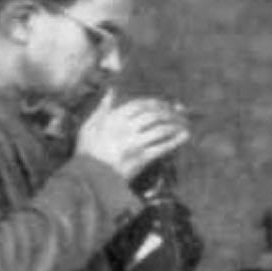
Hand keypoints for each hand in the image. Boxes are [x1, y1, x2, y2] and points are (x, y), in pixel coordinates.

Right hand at [74, 92, 188, 183]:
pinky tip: (184, 136)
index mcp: (114, 118)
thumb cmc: (87, 152)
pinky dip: (175, 141)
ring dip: (175, 125)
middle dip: (169, 113)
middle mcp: (126, 128)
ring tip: (184, 125)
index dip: (156, 102)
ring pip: (161, 129)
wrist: (89, 178)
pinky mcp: (141, 159)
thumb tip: (111, 91)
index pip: (141, 104)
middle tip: (179, 114)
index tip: (165, 104)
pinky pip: (162, 147)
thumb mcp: (89, 126)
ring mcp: (135, 143)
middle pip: (154, 115)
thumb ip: (102, 108)